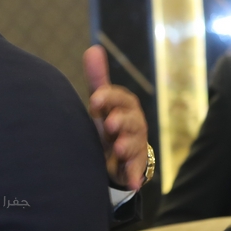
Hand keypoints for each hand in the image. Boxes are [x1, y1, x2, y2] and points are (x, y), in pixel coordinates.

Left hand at [84, 45, 148, 189]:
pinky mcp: (134, 166)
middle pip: (132, 120)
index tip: (93, 101)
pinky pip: (136, 170)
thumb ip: (98, 78)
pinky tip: (130, 181)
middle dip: (122, 121)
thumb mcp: (101, 102)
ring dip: (128, 145)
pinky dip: (133, 175)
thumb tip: (93, 48)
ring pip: (136, 143)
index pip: (121, 98)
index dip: (109, 98)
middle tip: (109, 124)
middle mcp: (133, 125)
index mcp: (123, 107)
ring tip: (118, 148)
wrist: (115, 154)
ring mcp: (135, 145)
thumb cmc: (108, 123)